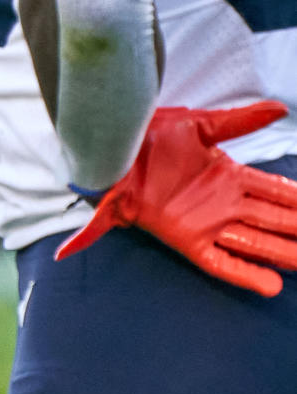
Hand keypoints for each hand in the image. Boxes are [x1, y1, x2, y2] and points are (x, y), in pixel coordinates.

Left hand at [56, 102, 296, 295]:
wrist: (114, 156)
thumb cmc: (150, 138)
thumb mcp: (200, 125)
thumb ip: (241, 121)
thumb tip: (280, 108)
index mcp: (229, 177)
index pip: (276, 193)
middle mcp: (224, 204)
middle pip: (272, 222)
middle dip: (296, 231)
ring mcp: (208, 224)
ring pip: (256, 244)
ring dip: (283, 254)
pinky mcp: (188, 240)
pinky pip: (222, 262)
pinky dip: (245, 274)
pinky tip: (271, 285)